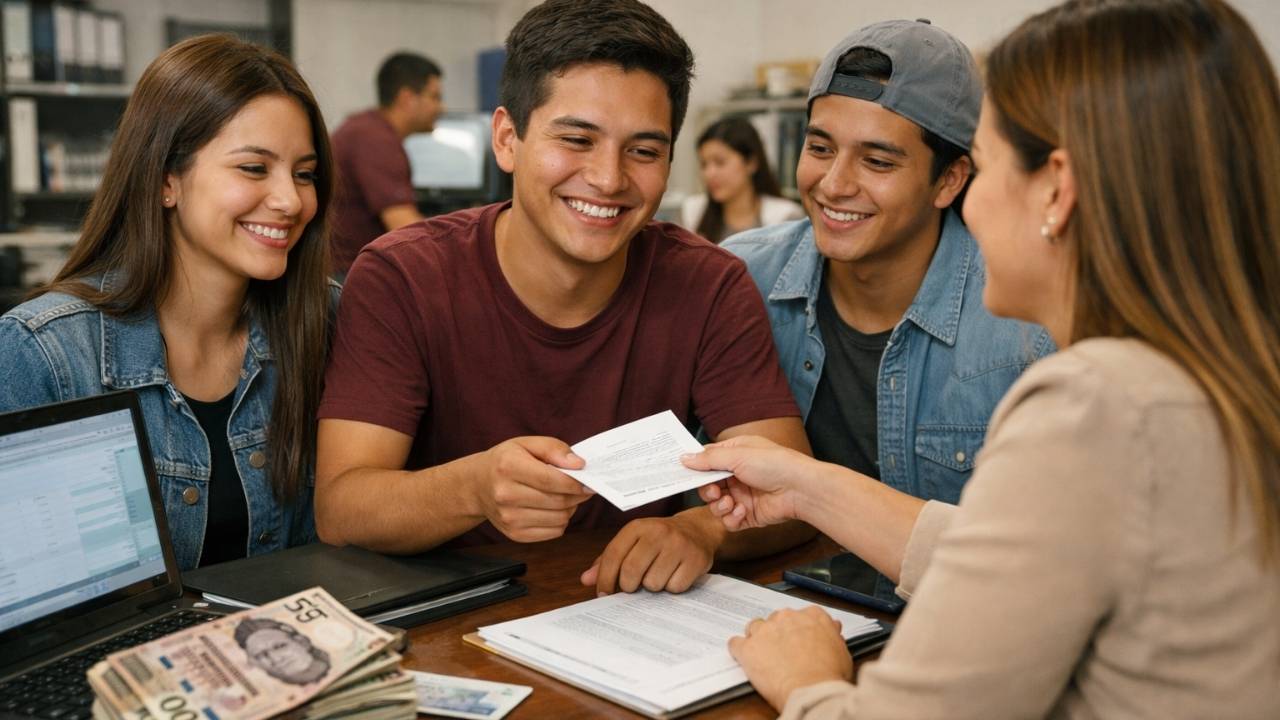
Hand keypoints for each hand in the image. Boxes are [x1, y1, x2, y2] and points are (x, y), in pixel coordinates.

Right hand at [476, 436, 592, 542]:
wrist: (477, 485)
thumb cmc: (506, 461)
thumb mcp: (527, 444)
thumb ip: (554, 449)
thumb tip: (578, 465)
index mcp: (508, 467)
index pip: (551, 480)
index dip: (576, 482)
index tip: (588, 481)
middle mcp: (505, 494)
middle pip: (558, 501)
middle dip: (576, 495)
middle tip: (581, 487)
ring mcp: (508, 518)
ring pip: (559, 518)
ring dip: (570, 508)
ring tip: (563, 496)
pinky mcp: (514, 534)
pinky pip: (554, 532)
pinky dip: (560, 521)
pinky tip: (552, 508)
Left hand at [580, 510, 721, 594]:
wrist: (698, 529)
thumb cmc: (659, 540)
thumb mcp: (632, 542)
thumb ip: (608, 560)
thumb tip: (586, 579)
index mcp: (637, 527)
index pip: (613, 555)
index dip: (604, 579)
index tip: (603, 593)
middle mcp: (658, 532)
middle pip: (631, 572)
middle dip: (628, 586)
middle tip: (633, 586)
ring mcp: (679, 545)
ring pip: (653, 583)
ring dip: (652, 587)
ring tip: (658, 575)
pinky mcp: (696, 559)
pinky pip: (675, 588)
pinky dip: (672, 588)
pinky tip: (674, 575)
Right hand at [681, 435, 816, 530]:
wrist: (801, 489)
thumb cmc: (774, 464)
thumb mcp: (738, 455)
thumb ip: (709, 459)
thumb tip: (684, 458)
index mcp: (734, 455)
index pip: (707, 461)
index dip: (694, 468)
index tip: (682, 474)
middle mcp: (736, 475)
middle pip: (707, 486)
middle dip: (707, 491)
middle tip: (714, 492)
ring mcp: (742, 496)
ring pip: (716, 505)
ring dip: (719, 506)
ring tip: (731, 503)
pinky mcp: (748, 515)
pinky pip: (729, 521)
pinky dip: (732, 518)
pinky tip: (743, 511)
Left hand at [729, 606, 852, 710]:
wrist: (812, 691)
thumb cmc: (828, 675)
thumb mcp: (841, 651)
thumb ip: (832, 635)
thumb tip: (832, 628)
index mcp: (811, 616)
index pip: (802, 615)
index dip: (799, 629)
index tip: (799, 639)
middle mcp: (787, 618)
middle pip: (777, 619)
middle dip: (778, 633)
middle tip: (783, 651)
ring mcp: (765, 631)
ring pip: (755, 627)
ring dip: (758, 638)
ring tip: (764, 655)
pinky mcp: (748, 648)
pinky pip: (735, 643)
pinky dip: (738, 650)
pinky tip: (744, 658)